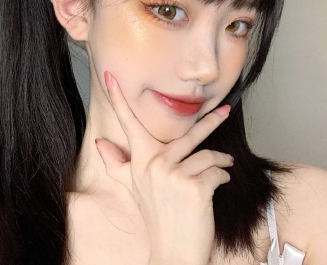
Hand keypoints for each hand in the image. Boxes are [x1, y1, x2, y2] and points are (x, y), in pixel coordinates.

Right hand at [95, 71, 232, 264]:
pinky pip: (217, 171)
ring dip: (221, 161)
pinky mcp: (195, 187)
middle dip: (211, 120)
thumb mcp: (134, 189)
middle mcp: (153, 165)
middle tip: (226, 108)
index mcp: (140, 162)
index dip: (118, 99)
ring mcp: (174, 176)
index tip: (110, 77)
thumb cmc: (157, 216)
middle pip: (187, 134)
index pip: (128, 125)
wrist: (173, 252)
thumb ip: (118, 164)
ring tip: (225, 164)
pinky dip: (222, 177)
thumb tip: (100, 143)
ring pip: (207, 155)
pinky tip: (217, 186)